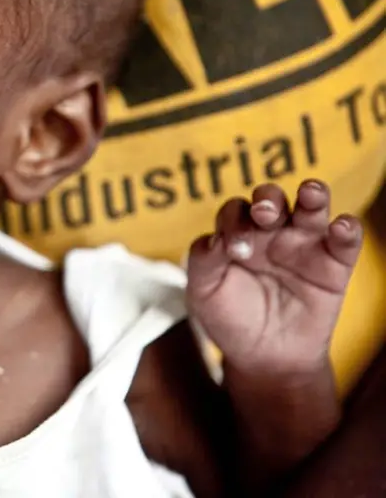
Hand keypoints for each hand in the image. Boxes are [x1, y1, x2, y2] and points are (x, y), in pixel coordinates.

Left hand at [185, 180, 361, 377]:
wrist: (265, 358)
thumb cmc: (230, 318)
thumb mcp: (204, 292)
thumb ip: (204, 261)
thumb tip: (216, 238)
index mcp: (237, 233)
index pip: (234, 211)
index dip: (233, 222)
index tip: (234, 250)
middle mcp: (270, 232)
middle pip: (271, 198)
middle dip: (268, 200)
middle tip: (265, 213)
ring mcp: (303, 245)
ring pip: (311, 207)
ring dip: (313, 196)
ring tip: (310, 193)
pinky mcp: (333, 265)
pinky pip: (345, 241)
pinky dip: (347, 230)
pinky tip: (341, 227)